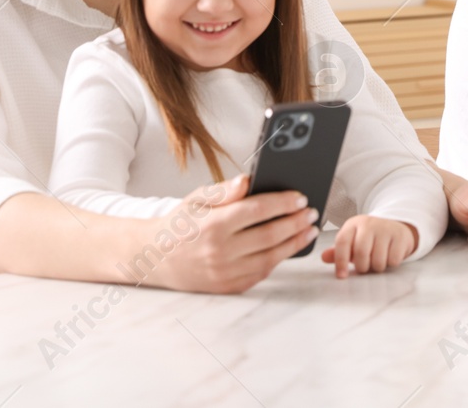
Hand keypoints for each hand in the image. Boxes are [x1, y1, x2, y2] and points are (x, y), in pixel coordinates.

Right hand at [140, 175, 320, 293]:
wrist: (156, 259)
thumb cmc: (180, 225)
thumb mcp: (197, 199)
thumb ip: (224, 191)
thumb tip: (248, 180)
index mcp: (213, 225)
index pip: (258, 210)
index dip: (283, 203)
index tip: (300, 198)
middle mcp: (220, 251)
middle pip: (270, 235)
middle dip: (296, 223)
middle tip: (312, 213)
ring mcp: (225, 272)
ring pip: (271, 257)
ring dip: (294, 243)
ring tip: (308, 230)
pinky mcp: (228, 287)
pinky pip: (261, 272)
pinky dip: (278, 259)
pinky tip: (288, 247)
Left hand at [321, 216, 416, 277]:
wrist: (395, 227)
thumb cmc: (370, 238)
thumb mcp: (352, 242)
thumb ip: (338, 251)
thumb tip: (324, 257)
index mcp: (353, 225)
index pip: (342, 242)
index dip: (340, 261)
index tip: (341, 275)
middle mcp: (369, 224)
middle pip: (361, 252)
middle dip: (362, 266)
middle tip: (365, 266)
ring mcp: (386, 228)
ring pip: (378, 259)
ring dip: (377, 267)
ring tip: (377, 260)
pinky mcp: (400, 236)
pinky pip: (393, 260)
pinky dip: (390, 263)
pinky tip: (389, 256)